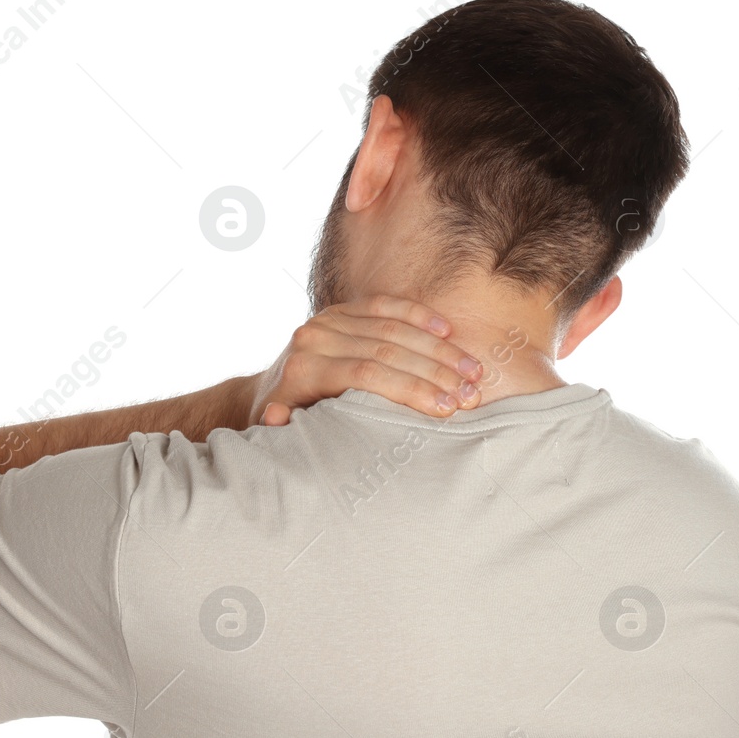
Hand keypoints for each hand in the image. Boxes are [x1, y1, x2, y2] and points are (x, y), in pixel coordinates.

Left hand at [249, 296, 483, 425]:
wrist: (265, 391)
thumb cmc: (287, 422)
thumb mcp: (281, 432)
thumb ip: (282, 430)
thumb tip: (277, 419)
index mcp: (303, 369)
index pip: (367, 374)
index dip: (410, 389)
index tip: (446, 408)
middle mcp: (315, 338)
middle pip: (386, 350)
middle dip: (435, 372)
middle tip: (471, 394)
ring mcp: (329, 320)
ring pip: (392, 328)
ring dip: (438, 349)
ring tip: (473, 372)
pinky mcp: (342, 310)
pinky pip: (385, 305)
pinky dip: (418, 316)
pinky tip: (448, 330)